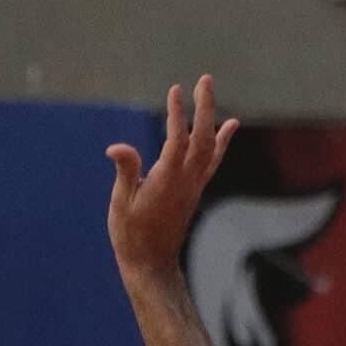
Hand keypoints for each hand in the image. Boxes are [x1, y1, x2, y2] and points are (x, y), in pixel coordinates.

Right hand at [107, 77, 241, 274]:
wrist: (153, 266)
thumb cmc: (131, 237)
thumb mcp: (120, 205)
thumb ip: (125, 173)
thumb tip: (116, 147)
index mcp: (166, 182)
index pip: (177, 141)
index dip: (177, 115)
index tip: (175, 90)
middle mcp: (186, 181)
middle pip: (202, 138)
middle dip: (204, 107)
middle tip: (203, 79)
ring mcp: (194, 185)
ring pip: (210, 146)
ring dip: (211, 117)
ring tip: (209, 90)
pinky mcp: (195, 190)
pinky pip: (212, 161)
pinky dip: (222, 141)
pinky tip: (229, 126)